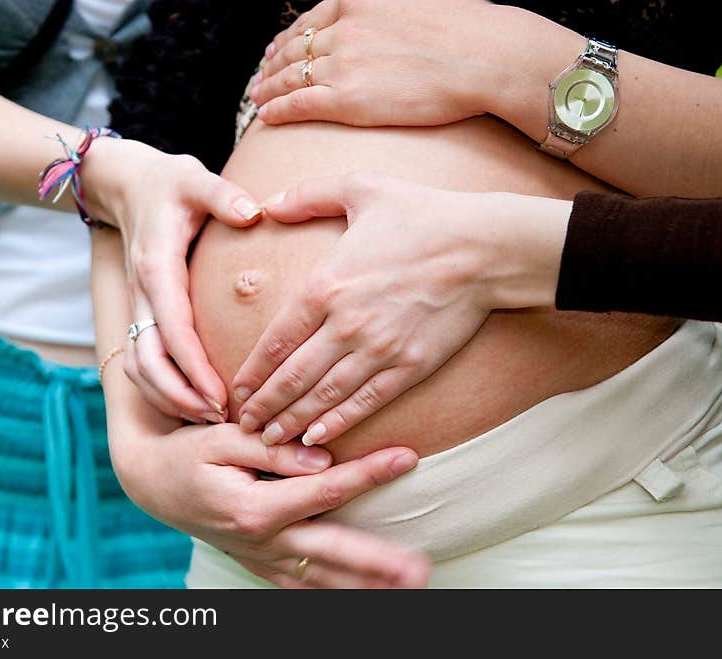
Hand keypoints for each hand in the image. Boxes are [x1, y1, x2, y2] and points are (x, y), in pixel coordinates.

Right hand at [86, 138, 263, 422]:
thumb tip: (253, 212)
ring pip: (139, 368)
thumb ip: (223, 196)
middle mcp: (143, 293)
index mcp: (157, 269)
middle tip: (219, 419)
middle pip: (148, 361)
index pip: (172, 330)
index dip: (194, 368)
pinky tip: (193, 402)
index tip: (220, 397)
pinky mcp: (142, 312)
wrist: (126, 183)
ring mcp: (139, 306)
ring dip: (168, 397)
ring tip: (209, 419)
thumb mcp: (195, 179)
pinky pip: (142, 361)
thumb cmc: (168, 183)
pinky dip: (161, 388)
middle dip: (179, 395)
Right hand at [110, 420, 430, 587]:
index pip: (324, 490)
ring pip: (319, 580)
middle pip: (331, 554)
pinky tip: (361, 595)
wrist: (152, 483)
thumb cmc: (188, 454)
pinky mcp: (259, 563)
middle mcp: (262, 541)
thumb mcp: (223, 439)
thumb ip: (272, 450)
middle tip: (419, 569)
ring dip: (363, 587)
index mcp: (254, 508)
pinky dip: (330, 593)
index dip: (368, 473)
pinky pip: (299, 587)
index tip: (406, 457)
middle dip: (378, 562)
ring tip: (404, 588)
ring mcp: (261, 557)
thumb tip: (321, 459)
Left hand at [232, 172, 568, 445]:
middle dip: (264, 405)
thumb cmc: (423, 214)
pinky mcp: (410, 366)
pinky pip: (366, 401)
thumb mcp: (360, 188)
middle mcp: (346, 325)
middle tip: (244, 425)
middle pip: (292, 377)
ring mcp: (379, 350)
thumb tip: (266, 203)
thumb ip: (307, 196)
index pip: (276, 339)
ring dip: (294, 421)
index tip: (236, 390)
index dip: (252, 371)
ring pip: (324, 396)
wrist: (485, 247)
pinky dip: (339, 422)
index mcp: (327, 285)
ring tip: (272, 441)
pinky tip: (319, 436)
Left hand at [248, 0, 499, 126]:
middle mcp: (343, 29)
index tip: (277, 49)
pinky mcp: (346, 99)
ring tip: (257, 98)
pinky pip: (299, 103)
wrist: (480, 56)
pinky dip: (278, 109)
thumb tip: (393, 24)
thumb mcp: (418, 4)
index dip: (289, 38)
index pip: (311, 21)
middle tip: (260, 78)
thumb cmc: (465, 32)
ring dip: (268, 88)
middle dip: (272, 65)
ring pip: (290, 76)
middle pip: (295, 49)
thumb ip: (392, 13)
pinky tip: (266, 116)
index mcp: (358, 2)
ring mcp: (342, 64)